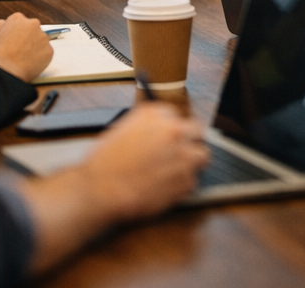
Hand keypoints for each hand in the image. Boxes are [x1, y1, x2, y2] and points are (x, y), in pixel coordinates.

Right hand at [0, 12, 53, 81]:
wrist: (6, 70)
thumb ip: (2, 27)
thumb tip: (5, 25)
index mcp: (17, 19)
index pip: (20, 22)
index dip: (17, 32)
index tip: (15, 39)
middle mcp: (32, 24)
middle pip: (33, 29)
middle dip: (28, 38)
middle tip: (20, 49)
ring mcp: (43, 37)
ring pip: (41, 41)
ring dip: (35, 47)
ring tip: (24, 58)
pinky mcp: (49, 50)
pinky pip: (46, 53)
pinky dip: (40, 58)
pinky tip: (30, 63)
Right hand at [80, 103, 208, 223]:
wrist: (102, 189)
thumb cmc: (105, 163)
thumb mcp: (122, 130)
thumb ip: (146, 128)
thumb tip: (158, 135)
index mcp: (156, 114)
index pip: (177, 116)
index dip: (173, 130)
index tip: (170, 139)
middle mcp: (174, 130)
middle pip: (197, 131)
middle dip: (190, 141)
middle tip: (180, 153)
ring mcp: (184, 155)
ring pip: (202, 156)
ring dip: (192, 163)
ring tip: (176, 172)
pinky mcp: (187, 181)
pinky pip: (193, 182)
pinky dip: (182, 186)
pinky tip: (165, 189)